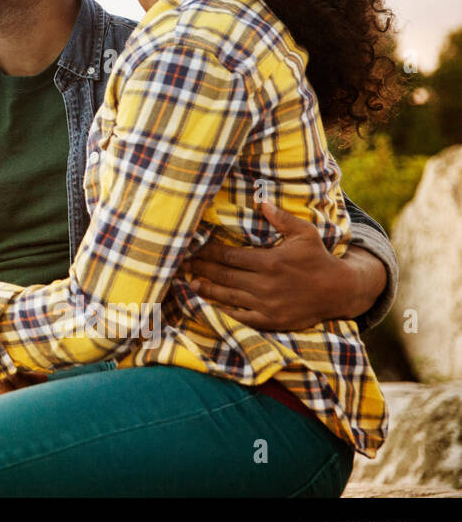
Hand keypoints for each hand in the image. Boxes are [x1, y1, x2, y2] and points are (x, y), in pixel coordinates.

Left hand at [184, 201, 342, 330]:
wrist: (339, 291)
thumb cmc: (319, 258)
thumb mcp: (305, 233)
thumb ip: (281, 218)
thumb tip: (261, 201)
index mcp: (270, 262)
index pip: (229, 256)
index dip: (208, 252)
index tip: (193, 247)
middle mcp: (266, 284)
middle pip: (224, 275)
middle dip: (202, 268)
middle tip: (182, 263)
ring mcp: (267, 305)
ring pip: (228, 296)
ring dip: (207, 289)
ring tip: (190, 281)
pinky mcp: (270, 320)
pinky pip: (240, 317)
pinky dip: (223, 311)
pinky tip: (209, 305)